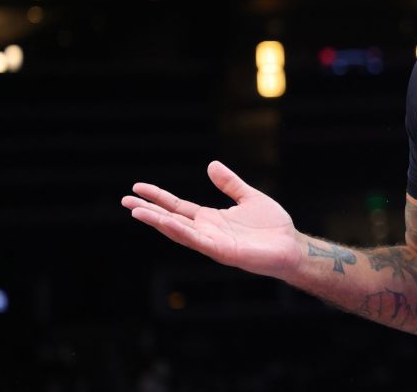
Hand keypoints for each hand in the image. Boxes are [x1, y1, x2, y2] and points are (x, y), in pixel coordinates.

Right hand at [121, 161, 302, 279]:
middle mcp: (207, 231)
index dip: (158, 197)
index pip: (177, 207)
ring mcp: (213, 243)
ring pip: (179, 231)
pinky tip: (166, 222)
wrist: (292, 246)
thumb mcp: (249, 197)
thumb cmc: (273, 227)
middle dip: (148, 211)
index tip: (137, 188)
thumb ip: (230, 184)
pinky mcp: (223, 252)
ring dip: (158, 222)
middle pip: (171, 219)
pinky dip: (181, 232)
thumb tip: (211, 165)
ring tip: (136, 211)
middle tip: (124, 201)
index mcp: (211, 219)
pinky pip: (198, 241)